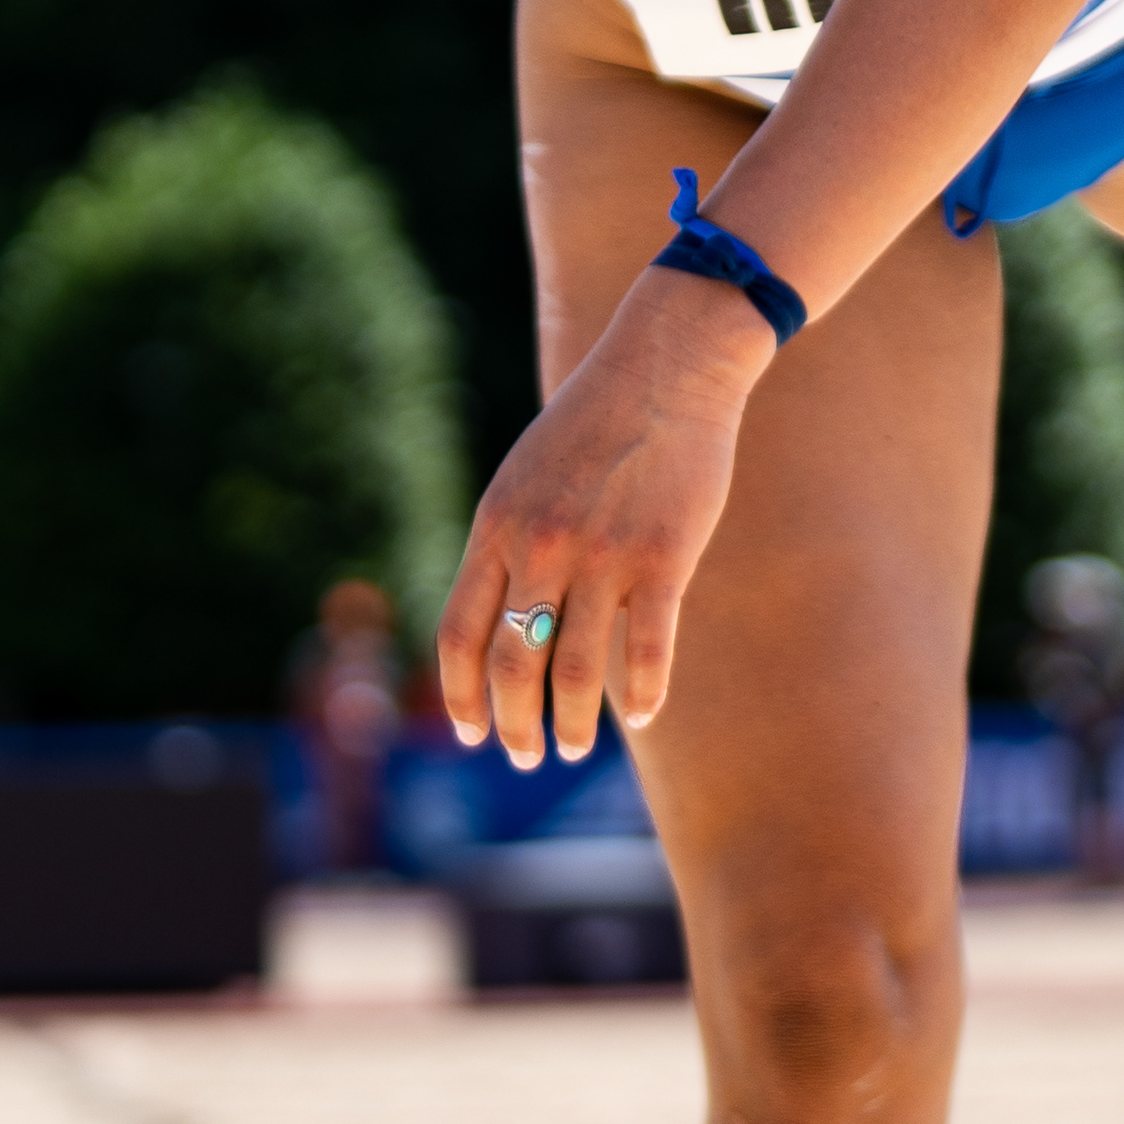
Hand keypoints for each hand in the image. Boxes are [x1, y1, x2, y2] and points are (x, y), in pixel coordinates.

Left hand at [436, 277, 764, 765]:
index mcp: (496, 525)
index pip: (459, 633)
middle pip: (512, 663)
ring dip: (572, 723)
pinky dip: (644, 692)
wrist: (665, 366)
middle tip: (524, 756)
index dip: (458, 694)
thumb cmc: (594, 423)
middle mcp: (541, 546)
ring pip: (578, 670)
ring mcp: (604, 555)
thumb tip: (499, 621)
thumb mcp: (525, 477)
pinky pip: (649, 648)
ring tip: (572, 750)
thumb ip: (508, 545)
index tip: (469, 731)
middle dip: (512, 724)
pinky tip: (643, 715)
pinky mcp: (665, 558)